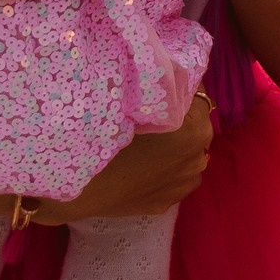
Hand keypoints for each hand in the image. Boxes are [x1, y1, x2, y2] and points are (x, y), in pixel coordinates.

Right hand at [33, 94, 213, 220]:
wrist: (81, 185)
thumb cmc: (108, 135)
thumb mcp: (137, 103)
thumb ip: (162, 91)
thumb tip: (173, 75)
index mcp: (196, 129)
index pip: (198, 96)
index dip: (179, 89)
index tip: (160, 87)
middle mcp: (199, 157)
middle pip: (195, 127)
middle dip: (180, 119)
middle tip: (150, 114)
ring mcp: (184, 185)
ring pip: (186, 155)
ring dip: (175, 147)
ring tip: (146, 143)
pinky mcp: (167, 203)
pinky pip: (173, 179)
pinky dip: (164, 171)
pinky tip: (142, 167)